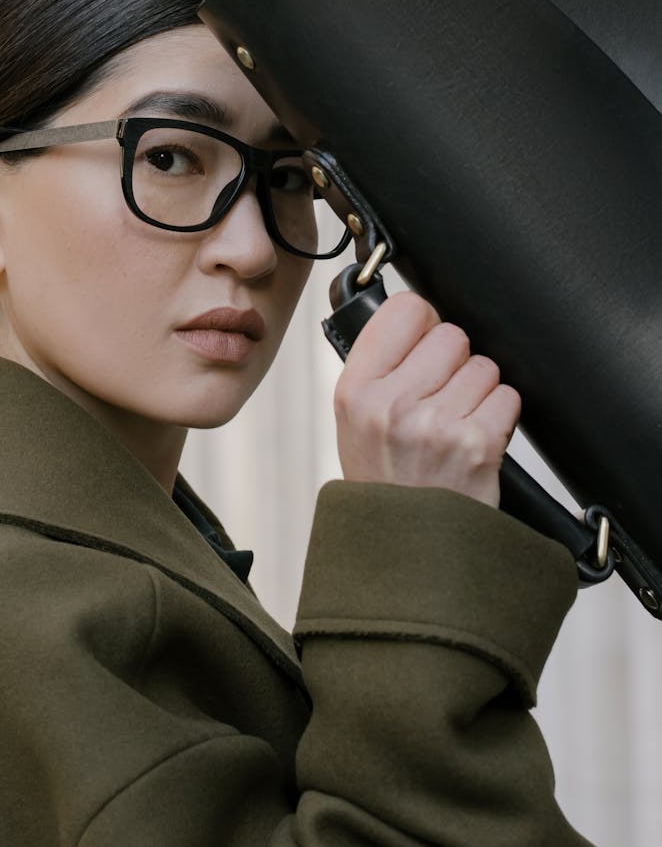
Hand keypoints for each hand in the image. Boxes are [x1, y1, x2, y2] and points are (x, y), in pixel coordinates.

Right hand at [334, 292, 520, 506]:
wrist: (406, 551)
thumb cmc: (385, 483)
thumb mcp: (355, 422)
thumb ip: (379, 367)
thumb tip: (416, 315)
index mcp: (356, 390)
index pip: (405, 311)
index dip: (424, 323)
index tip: (424, 343)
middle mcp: (391, 404)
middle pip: (451, 335)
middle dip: (454, 363)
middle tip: (440, 398)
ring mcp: (435, 424)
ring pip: (484, 366)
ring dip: (479, 392)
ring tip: (455, 425)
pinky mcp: (477, 444)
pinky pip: (507, 397)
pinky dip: (499, 416)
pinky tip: (476, 440)